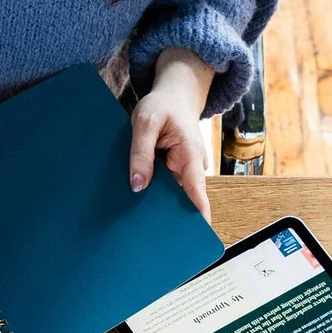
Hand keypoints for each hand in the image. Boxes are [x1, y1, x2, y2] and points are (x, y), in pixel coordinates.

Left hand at [129, 49, 213, 219]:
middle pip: (182, 199)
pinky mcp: (172, 171)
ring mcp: (182, 171)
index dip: (197, 215)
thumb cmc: (162, 105)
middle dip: (167, 214)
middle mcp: (190, 168)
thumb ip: (140, 152)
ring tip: (136, 220)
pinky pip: (162, 187)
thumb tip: (137, 185)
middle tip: (146, 232)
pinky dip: (151, 192)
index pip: (197, 192)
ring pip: (170, 194)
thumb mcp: (146, 121)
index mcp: (190, 156)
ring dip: (155, 203)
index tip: (195, 236)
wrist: (175, 95)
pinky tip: (134, 202)